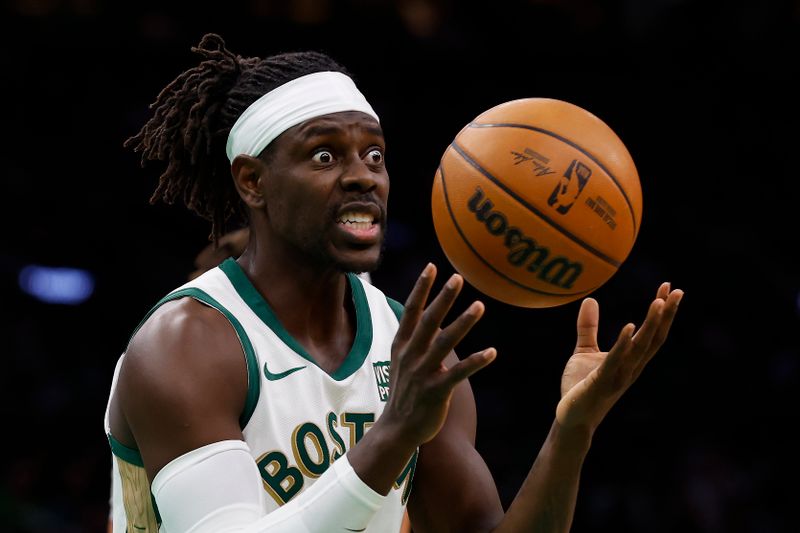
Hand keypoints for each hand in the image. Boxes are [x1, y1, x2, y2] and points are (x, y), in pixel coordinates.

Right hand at [383, 263, 495, 446]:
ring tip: (479, 305)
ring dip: (463, 323)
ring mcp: (423, 373)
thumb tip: (426, 316)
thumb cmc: (404, 392)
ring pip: (445, 342)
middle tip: (458, 278)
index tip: (432, 267)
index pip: (411, 311)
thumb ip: (413, 339)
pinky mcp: (436, 391)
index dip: (421, 289)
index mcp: (402, 345)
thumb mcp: (401, 361)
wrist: (396, 429)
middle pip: (429, 321)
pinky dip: (476, 361)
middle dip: (443, 298)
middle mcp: (411, 355)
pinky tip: (492, 352)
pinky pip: (459, 373)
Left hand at [556, 282, 682, 432]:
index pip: (652, 333)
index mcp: (630, 361)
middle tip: (676, 290)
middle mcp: (631, 368)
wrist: (571, 418)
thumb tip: (591, 300)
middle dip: (665, 315)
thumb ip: (588, 327)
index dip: (663, 313)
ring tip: (658, 302)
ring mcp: (618, 376)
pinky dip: (623, 343)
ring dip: (650, 325)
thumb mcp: (584, 351)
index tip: (669, 288)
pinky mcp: (601, 382)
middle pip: (654, 338)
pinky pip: (615, 360)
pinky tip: (630, 326)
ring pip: (640, 348)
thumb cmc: (580, 386)